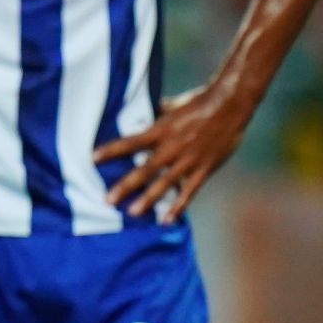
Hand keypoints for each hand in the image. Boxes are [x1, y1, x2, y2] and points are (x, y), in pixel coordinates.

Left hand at [95, 86, 248, 222]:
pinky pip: (189, 191)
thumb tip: (135, 112)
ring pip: (164, 184)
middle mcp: (171, 147)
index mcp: (160, 130)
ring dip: (148, 199)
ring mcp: (188, 160)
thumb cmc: (197, 102)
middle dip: (125, 186)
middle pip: (144, 170)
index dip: (111, 150)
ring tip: (133, 213)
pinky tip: (167, 220)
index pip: (130, 141)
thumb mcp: (170, 106)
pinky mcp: (204, 169)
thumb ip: (153, 114)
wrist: (229, 105)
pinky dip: (178, 206)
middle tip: (108, 200)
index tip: (93, 158)